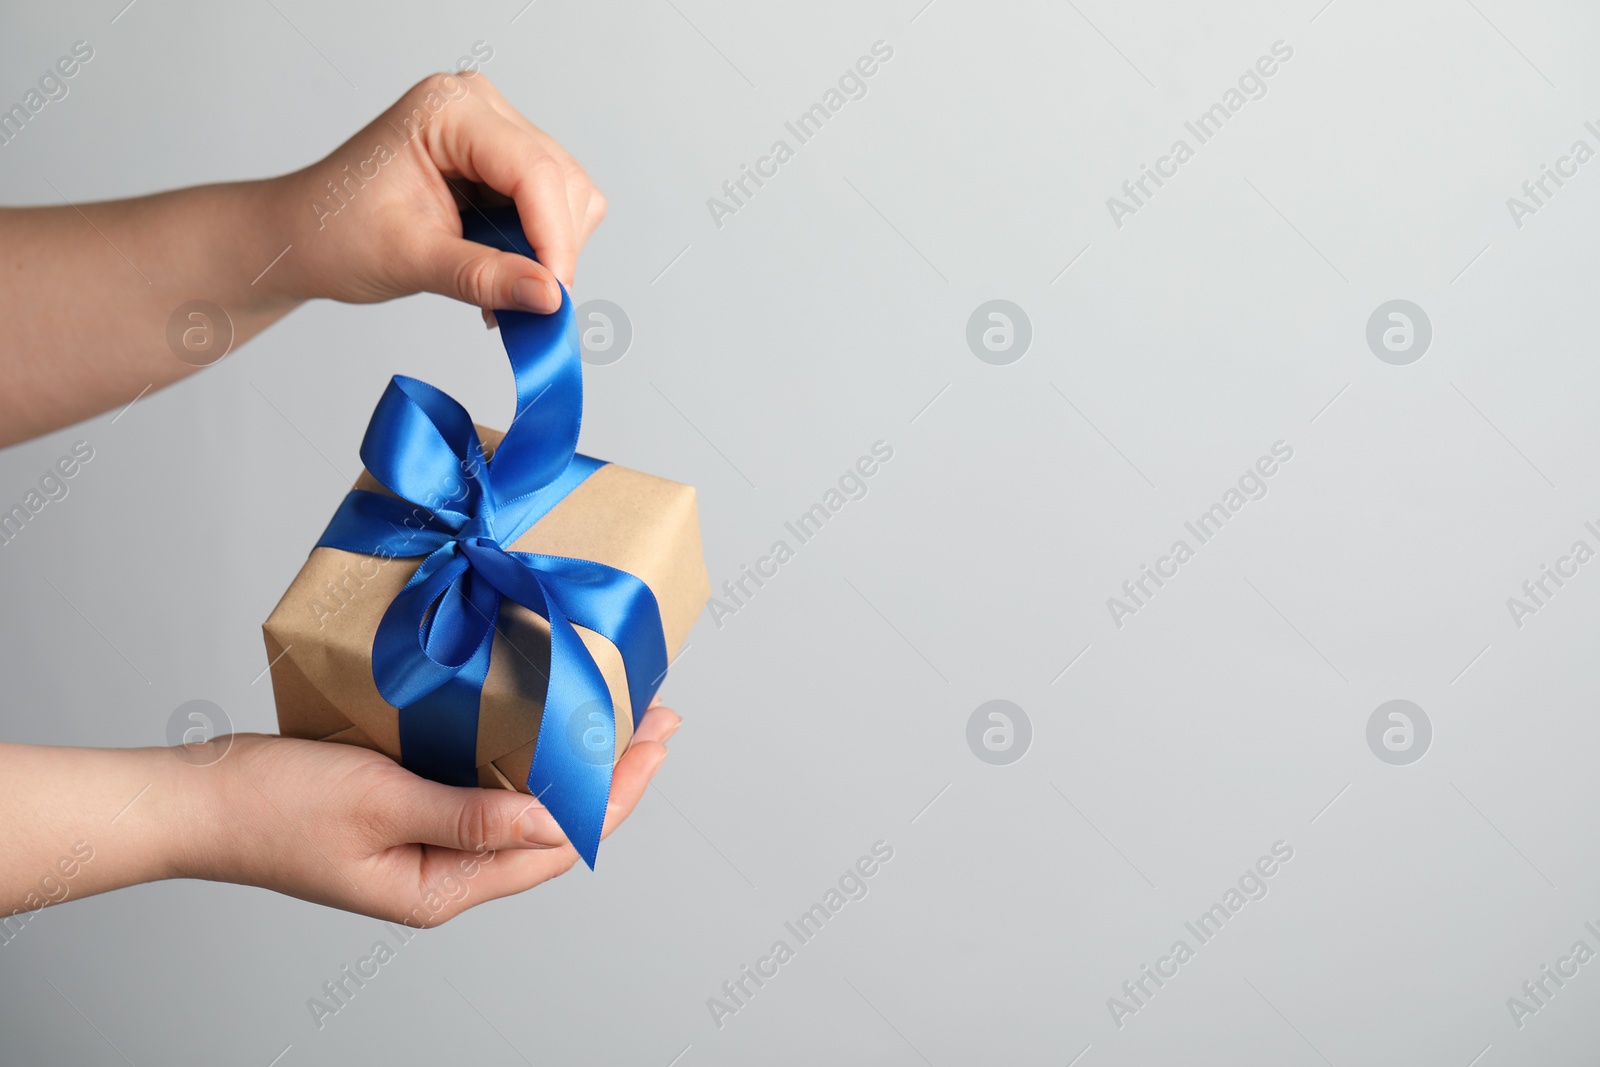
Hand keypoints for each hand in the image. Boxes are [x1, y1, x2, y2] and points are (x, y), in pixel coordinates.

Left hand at [0, 70, 605, 441]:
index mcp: (454, 106)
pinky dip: (534, 250)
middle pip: (567, 181)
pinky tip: (498, 278)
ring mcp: (485, 133)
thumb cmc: (322, 235)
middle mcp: (475, 107)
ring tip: (497, 292)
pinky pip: (546, 210)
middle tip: (525, 307)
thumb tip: (550, 303)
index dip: (553, 242)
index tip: (553, 302)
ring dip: (545, 252)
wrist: (284, 239)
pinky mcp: (488, 166)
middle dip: (553, 248)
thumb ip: (485, 278)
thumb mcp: (409, 259)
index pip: (539, 174)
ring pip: (568, 196)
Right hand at [183, 700, 677, 923]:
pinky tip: (542, 724)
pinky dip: (522, 757)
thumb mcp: (381, 803)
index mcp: (443, 887)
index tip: (656, 739)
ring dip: (572, 765)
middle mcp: (445, 872)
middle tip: (656, 717)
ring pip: (525, 807)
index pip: (558, 842)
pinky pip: (484, 788)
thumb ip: (472, 815)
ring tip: (617, 717)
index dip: (616, 792)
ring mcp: (427, 842)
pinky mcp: (408, 811)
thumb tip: (560, 822)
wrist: (198, 798)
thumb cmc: (274, 805)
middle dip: (612, 776)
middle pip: (553, 829)